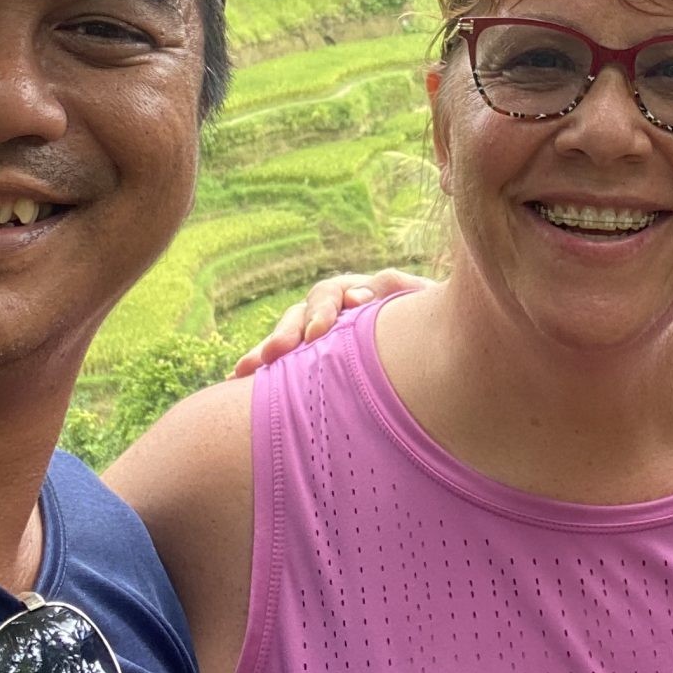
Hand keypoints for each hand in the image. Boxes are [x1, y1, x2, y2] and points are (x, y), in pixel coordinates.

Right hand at [230, 269, 435, 377]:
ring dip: (268, 350)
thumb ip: (400, 293)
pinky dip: (261, 367)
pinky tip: (237, 380)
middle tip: (281, 351)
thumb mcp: (422, 304)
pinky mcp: (311, 356)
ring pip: (289, 335)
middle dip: (291, 331)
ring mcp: (320, 331)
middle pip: (305, 313)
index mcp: (360, 292)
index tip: (322, 330)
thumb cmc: (430, 324)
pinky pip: (283, 361)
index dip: (329, 309)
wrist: (435, 346)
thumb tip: (362, 296)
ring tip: (246, 369)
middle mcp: (334, 308)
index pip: (337, 294)